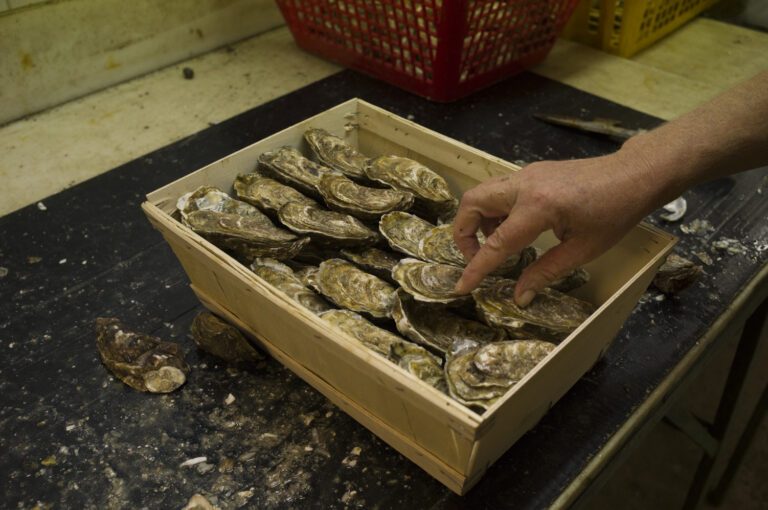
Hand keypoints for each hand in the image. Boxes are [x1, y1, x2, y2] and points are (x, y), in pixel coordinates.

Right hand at [452, 151, 657, 305]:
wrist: (634, 175)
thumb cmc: (615, 213)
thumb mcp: (582, 249)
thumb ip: (545, 271)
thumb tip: (520, 296)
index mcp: (538, 207)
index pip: (496, 243)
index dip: (476, 268)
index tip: (462, 287)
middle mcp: (524, 186)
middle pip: (472, 203)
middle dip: (464, 234)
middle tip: (476, 258)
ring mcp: (526, 175)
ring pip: (482, 193)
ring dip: (478, 220)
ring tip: (496, 245)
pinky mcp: (532, 173)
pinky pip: (499, 190)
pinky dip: (494, 210)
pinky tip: (513, 229)